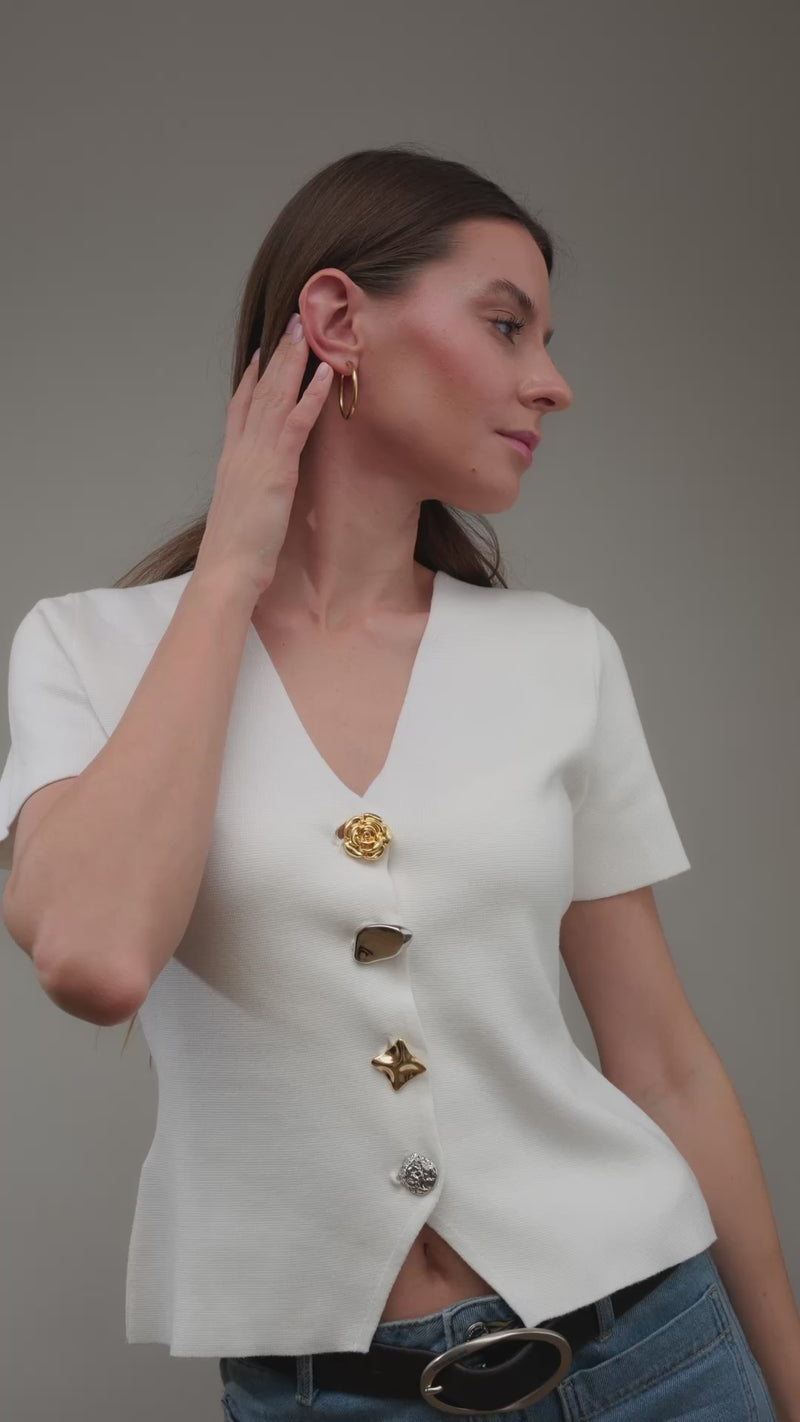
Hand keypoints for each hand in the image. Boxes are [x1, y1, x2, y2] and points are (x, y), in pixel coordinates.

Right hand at [195, 315, 332, 600]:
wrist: (227, 572)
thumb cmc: (236, 555)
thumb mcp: (243, 515)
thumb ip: (252, 495)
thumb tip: (261, 493)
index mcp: (232, 462)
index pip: (239, 410)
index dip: (251, 378)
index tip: (262, 352)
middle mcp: (240, 451)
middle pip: (258, 392)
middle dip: (276, 356)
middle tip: (290, 323)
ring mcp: (256, 457)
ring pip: (275, 398)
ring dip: (293, 362)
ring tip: (306, 330)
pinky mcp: (275, 470)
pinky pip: (295, 424)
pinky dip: (310, 397)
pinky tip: (324, 375)